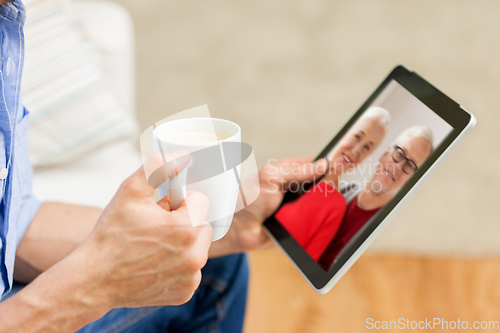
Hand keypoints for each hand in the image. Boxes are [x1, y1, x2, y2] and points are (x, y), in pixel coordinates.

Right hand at [71, 151, 212, 309]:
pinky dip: (179, 265)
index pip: (200, 200)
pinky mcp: (185, 293)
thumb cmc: (111, 234)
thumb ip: (158, 167)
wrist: (93, 279)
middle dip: (185, 221)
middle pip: (203, 224)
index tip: (160, 209)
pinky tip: (156, 264)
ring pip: (198, 247)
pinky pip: (191, 269)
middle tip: (157, 227)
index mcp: (187, 228)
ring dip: (184, 243)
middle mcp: (196, 256)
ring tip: (155, 245)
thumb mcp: (130, 191)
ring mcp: (192, 277)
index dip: (179, 201)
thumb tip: (183, 154)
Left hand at [210, 157, 327, 256]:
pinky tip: (328, 223)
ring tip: (335, 209)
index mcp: (290, 172)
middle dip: (332, 190)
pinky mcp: (301, 225)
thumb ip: (296, 170)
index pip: (317, 166)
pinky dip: (322, 224)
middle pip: (325, 187)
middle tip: (338, 193)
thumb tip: (322, 165)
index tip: (344, 168)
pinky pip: (317, 224)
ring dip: (327, 208)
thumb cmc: (248, 199)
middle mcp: (298, 189)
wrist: (239, 230)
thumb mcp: (271, 177)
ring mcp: (301, 207)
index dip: (330, 167)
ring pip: (324, 206)